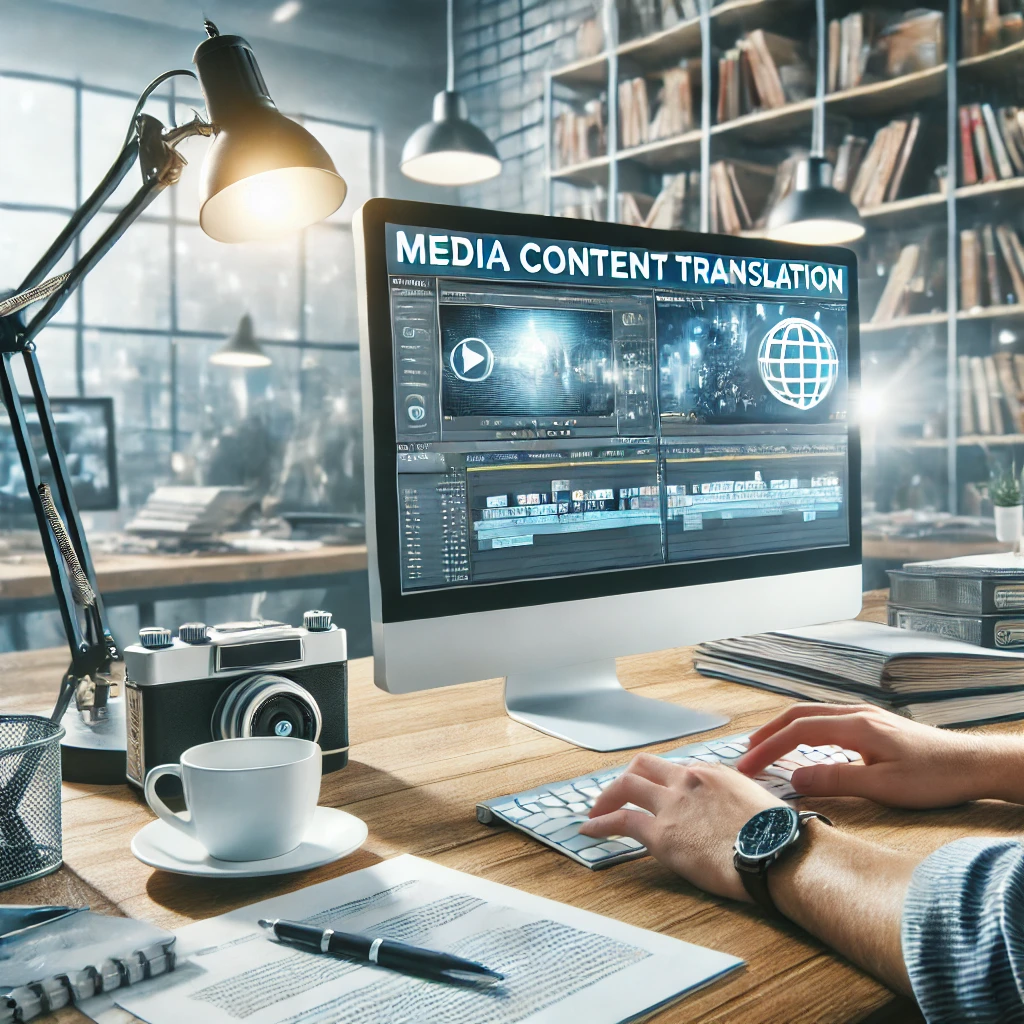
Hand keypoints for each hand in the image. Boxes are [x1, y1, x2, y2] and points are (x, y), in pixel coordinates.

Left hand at [578, 754, 783, 900]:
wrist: (776, 853)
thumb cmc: (777, 837)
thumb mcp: (759, 804)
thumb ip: (737, 802)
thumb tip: (738, 815)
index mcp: (712, 773)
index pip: (677, 770)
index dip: (661, 781)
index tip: (654, 792)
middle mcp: (688, 780)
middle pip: (645, 766)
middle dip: (627, 778)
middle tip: (616, 794)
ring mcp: (672, 805)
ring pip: (627, 785)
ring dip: (607, 796)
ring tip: (595, 810)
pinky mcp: (662, 834)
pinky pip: (621, 820)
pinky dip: (601, 823)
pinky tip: (590, 829)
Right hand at [736, 703, 1001, 808]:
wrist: (973, 764)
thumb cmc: (934, 777)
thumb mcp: (883, 787)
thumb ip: (836, 781)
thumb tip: (794, 779)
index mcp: (856, 725)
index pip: (797, 731)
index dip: (767, 748)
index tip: (747, 766)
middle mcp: (857, 714)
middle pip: (798, 715)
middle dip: (767, 734)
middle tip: (745, 756)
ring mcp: (865, 717)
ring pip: (812, 715)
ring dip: (783, 730)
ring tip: (764, 748)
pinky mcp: (873, 725)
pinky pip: (826, 721)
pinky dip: (803, 731)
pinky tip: (801, 745)